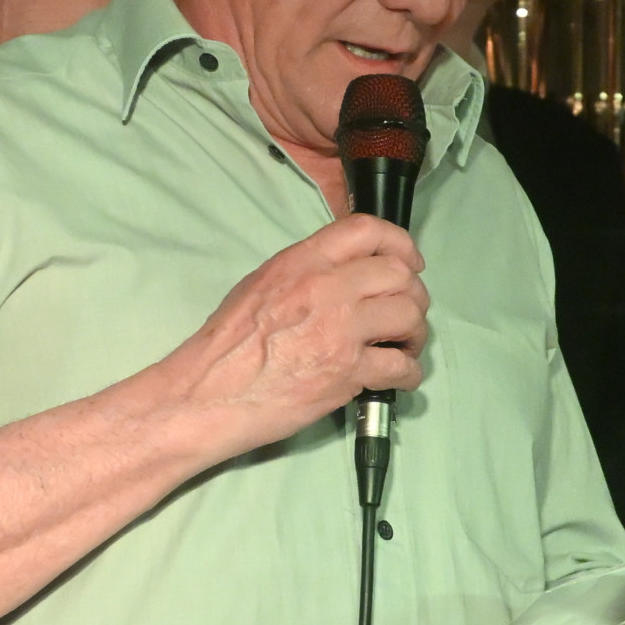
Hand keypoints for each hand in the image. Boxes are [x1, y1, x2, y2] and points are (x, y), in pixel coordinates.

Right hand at [168, 216, 425, 455]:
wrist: (208, 395)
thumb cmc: (226, 345)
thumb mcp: (259, 286)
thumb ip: (304, 273)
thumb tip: (343, 275)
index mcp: (301, 262)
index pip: (366, 230)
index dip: (400, 243)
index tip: (409, 263)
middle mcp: (325, 287)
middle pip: (398, 274)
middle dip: (413, 295)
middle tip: (406, 316)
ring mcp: (339, 330)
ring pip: (408, 315)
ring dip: (417, 333)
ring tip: (406, 346)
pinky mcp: (346, 373)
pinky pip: (401, 366)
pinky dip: (410, 373)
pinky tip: (401, 378)